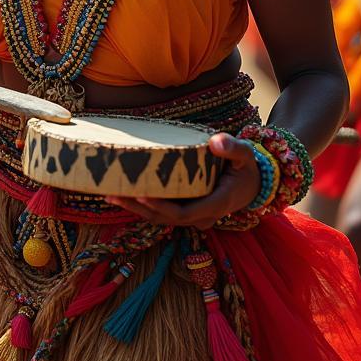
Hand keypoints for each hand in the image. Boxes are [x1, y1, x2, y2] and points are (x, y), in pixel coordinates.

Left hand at [106, 133, 260, 229]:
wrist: (251, 185)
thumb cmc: (245, 167)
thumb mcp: (245, 155)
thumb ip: (233, 148)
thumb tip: (216, 142)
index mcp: (216, 204)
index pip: (185, 212)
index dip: (161, 206)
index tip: (141, 194)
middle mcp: (202, 215)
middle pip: (166, 218)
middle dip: (139, 208)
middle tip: (112, 192)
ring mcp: (193, 216)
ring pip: (160, 218)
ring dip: (135, 209)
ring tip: (109, 193)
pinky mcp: (185, 210)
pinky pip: (161, 212)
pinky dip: (141, 205)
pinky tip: (121, 193)